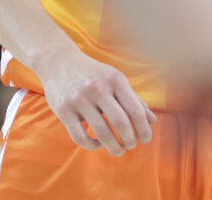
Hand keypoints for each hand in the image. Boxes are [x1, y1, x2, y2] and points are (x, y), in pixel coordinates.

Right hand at [36, 47, 156, 154]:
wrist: (59, 60)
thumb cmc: (93, 73)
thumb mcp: (115, 79)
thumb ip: (134, 99)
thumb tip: (152, 121)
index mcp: (114, 79)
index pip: (136, 110)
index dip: (144, 129)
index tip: (146, 139)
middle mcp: (97, 87)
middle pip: (121, 123)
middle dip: (130, 140)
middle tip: (131, 145)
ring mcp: (79, 99)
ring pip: (102, 133)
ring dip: (114, 147)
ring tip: (118, 150)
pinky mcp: (63, 110)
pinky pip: (81, 137)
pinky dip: (93, 146)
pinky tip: (98, 143)